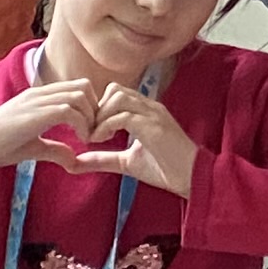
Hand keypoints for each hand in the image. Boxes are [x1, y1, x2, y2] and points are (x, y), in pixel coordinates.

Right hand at [0, 74, 100, 171]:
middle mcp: (40, 94)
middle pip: (84, 87)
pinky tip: (80, 141)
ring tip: (88, 138)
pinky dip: (82, 125)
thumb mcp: (33, 147)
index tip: (91, 129)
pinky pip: (69, 110)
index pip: (77, 87)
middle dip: (95, 109)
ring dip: (90, 117)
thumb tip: (75, 160)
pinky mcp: (34, 114)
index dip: (91, 106)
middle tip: (94, 133)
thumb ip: (55, 148)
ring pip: (79, 95)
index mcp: (40, 97)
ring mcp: (36, 101)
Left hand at [73, 82, 200, 196]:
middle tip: (90, 133)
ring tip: (96, 137)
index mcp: (146, 111)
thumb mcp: (127, 162)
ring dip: (101, 116)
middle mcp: (150, 107)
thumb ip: (103, 159)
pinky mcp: (154, 126)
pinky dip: (106, 126)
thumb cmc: (165, 170)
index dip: (99, 109)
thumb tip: (74, 163)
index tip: (91, 131)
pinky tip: (103, 140)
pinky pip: (123, 116)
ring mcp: (153, 114)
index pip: (116, 93)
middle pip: (114, 90)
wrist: (192, 178)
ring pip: (117, 97)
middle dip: (97, 110)